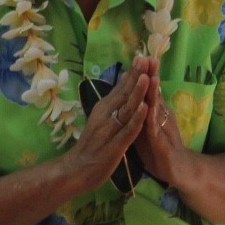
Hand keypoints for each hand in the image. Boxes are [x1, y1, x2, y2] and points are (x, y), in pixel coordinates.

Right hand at [63, 63, 147, 192]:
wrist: (77, 169)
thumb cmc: (92, 145)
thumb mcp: (101, 119)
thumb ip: (112, 103)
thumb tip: (124, 83)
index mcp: (104, 108)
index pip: (121, 87)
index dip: (133, 72)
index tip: (143, 55)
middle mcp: (106, 115)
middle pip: (125, 93)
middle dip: (137, 76)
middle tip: (146, 58)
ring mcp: (110, 130)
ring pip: (127, 108)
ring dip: (137, 93)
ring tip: (147, 77)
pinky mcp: (115, 145)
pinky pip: (128, 130)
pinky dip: (136, 118)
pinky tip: (144, 108)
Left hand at [130, 57, 194, 186]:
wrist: (176, 171)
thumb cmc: (159, 148)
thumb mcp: (146, 127)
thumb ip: (140, 112)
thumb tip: (132, 95)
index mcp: (155, 113)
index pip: (149, 91)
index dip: (145, 74)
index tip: (139, 56)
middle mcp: (161, 118)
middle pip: (155, 94)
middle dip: (151, 76)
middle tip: (149, 57)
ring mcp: (163, 130)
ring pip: (157, 109)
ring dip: (154, 93)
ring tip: (152, 77)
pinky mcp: (162, 145)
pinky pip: (156, 131)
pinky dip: (152, 120)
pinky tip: (150, 110)